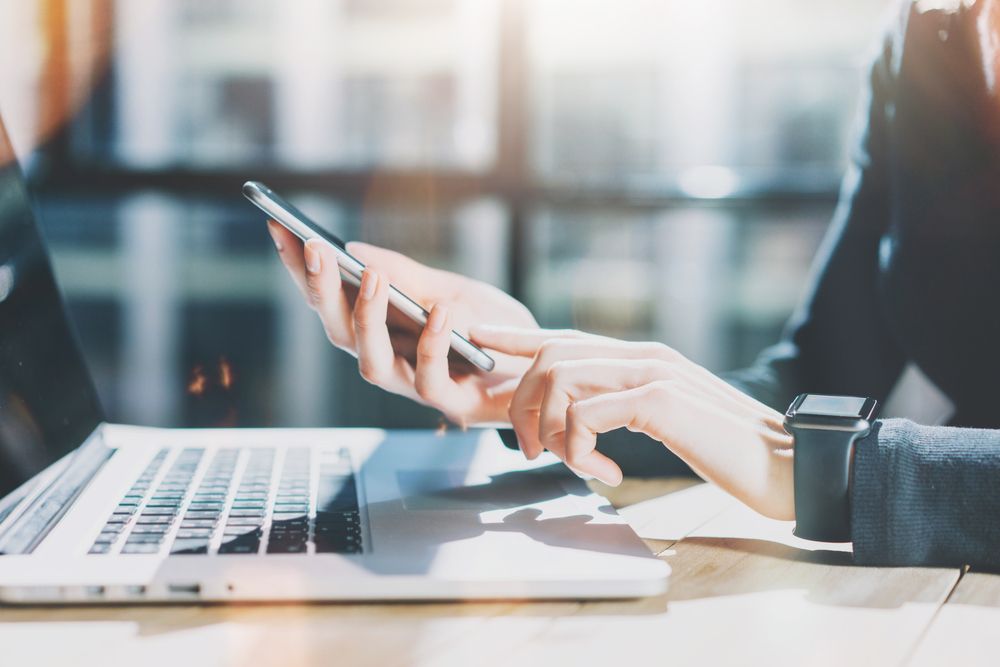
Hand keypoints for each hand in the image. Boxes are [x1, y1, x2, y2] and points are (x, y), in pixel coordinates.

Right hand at [267, 222, 537, 424]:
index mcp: (382, 332)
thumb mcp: (451, 291)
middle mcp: (390, 361)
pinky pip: (430, 378)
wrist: (544, 365)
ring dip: (366, 317)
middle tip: (312, 247)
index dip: (301, 269)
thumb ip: (407, 277)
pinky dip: (431, 343)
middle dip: (320, 290)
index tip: (279, 227)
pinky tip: (437, 310)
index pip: (331, 301)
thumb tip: (353, 251)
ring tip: (371, 275)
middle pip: (338, 332)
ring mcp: (417, 386)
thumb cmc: (493, 332)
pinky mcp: (452, 403)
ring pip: (371, 363)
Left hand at [470, 327, 794, 520]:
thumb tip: (584, 415)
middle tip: (529, 447)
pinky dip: (580, 446)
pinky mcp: (661, 400)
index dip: (516, 337)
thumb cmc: (727, 451)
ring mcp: (653, 372)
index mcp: (641, 357)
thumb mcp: (667, 421)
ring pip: (562, 379)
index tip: (479, 339)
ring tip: (567, 462)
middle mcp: (643, 355)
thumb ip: (627, 405)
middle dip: (524, 402)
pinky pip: (588, 413)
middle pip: (551, 355)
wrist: (789, 466)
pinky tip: (604, 471)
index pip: (565, 337)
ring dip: (550, 427)